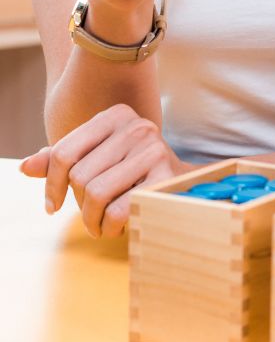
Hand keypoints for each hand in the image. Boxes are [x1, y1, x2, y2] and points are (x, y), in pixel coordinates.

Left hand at [19, 104, 189, 236]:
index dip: (51, 186)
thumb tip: (26, 167)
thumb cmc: (130, 170)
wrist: (181, 181)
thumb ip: (61, 160)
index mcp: (116, 116)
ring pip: (96, 194)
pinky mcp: (165, 175)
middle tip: (91, 213)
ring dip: (93, 219)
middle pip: (79, 176)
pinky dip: (111, 226)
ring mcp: (153, 149)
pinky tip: (116, 226)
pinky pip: (119, 209)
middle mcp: (137, 126)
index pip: (63, 153)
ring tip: (101, 223)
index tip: (52, 206)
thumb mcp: (96, 156)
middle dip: (79, 204)